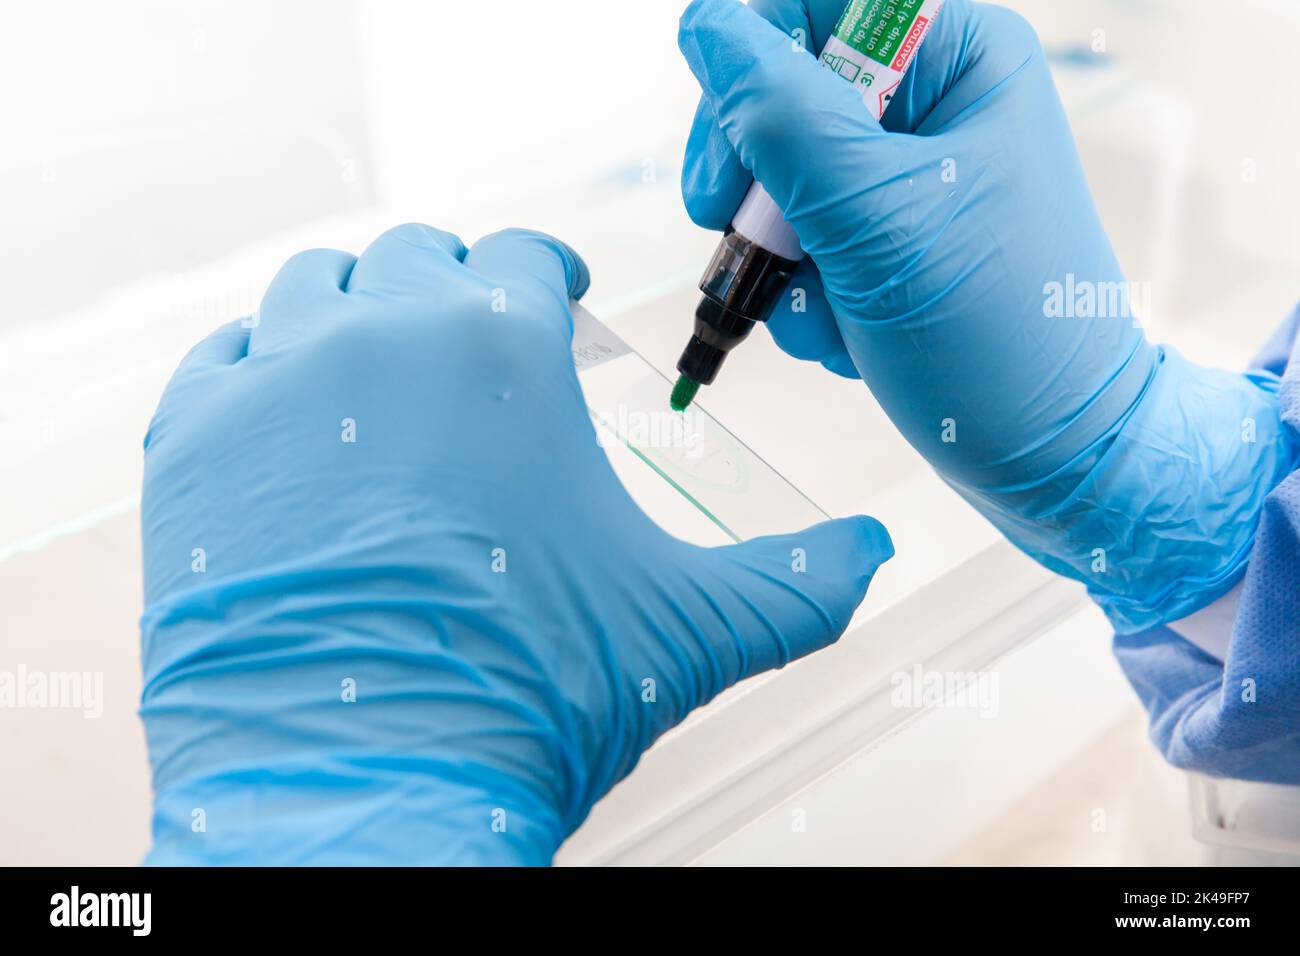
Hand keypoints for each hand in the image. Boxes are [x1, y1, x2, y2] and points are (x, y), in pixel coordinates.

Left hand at [139, 223, 892, 863]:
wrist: (368, 791)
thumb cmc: (530, 698)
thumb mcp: (690, 630)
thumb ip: (800, 581)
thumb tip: (873, 553)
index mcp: (501, 347)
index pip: (521, 255)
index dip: (546, 271)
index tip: (553, 294)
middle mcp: (378, 336)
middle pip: (412, 258)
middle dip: (451, 286)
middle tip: (472, 340)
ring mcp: (271, 385)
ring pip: (308, 289)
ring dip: (351, 310)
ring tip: (379, 365)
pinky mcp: (191, 449)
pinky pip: (219, 360)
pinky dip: (256, 368)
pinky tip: (288, 413)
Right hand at [679, 0, 1292, 631]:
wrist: (1053, 458)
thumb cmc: (999, 338)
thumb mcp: (878, 220)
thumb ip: (782, 118)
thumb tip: (706, 26)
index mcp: (959, 60)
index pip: (809, 13)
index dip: (748, 84)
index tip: (724, 180)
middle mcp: (934, 107)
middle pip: (780, 100)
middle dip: (759, 194)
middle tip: (751, 250)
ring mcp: (907, 181)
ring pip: (779, 184)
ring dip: (782, 265)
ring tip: (832, 318)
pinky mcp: (888, 244)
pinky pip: (802, 244)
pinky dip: (805, 299)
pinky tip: (848, 337)